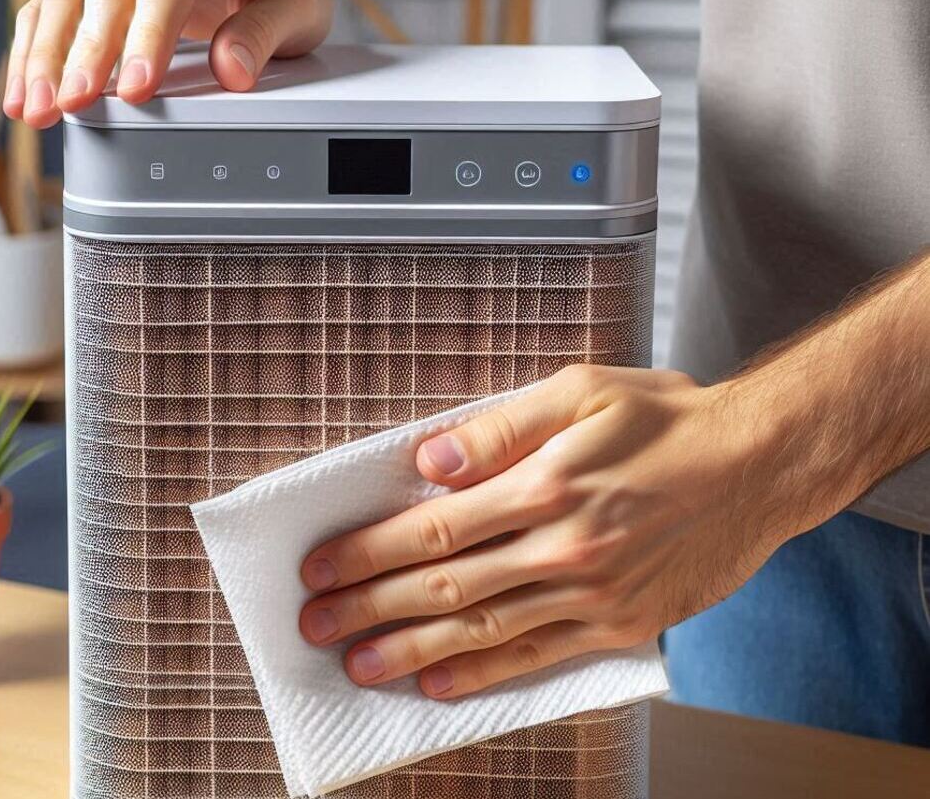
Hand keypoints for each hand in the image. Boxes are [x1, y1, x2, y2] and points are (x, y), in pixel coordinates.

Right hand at [4, 0, 339, 127]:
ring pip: (67, 2)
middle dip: (86, 55)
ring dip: (45, 59)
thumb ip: (264, 32)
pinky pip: (54, 12)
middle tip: (73, 103)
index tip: (140, 87)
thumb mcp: (296, 4)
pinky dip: (33, 52)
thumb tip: (234, 70)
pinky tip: (22, 95)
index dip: (149, 37)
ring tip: (36, 110)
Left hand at [297, 364, 830, 698]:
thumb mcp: (582, 390)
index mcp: (544, 484)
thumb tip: (429, 458)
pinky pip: (536, 657)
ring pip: (480, 631)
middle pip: (443, 586)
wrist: (758, 466)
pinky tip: (439, 684)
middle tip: (315, 624)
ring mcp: (589, 594)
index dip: (368, 552)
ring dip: (410, 651)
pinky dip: (483, 675)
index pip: (431, 528)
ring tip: (358, 666)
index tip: (321, 568)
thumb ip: (500, 427)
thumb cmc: (667, 420)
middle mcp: (561, 547)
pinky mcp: (617, 625)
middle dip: (369, 607)